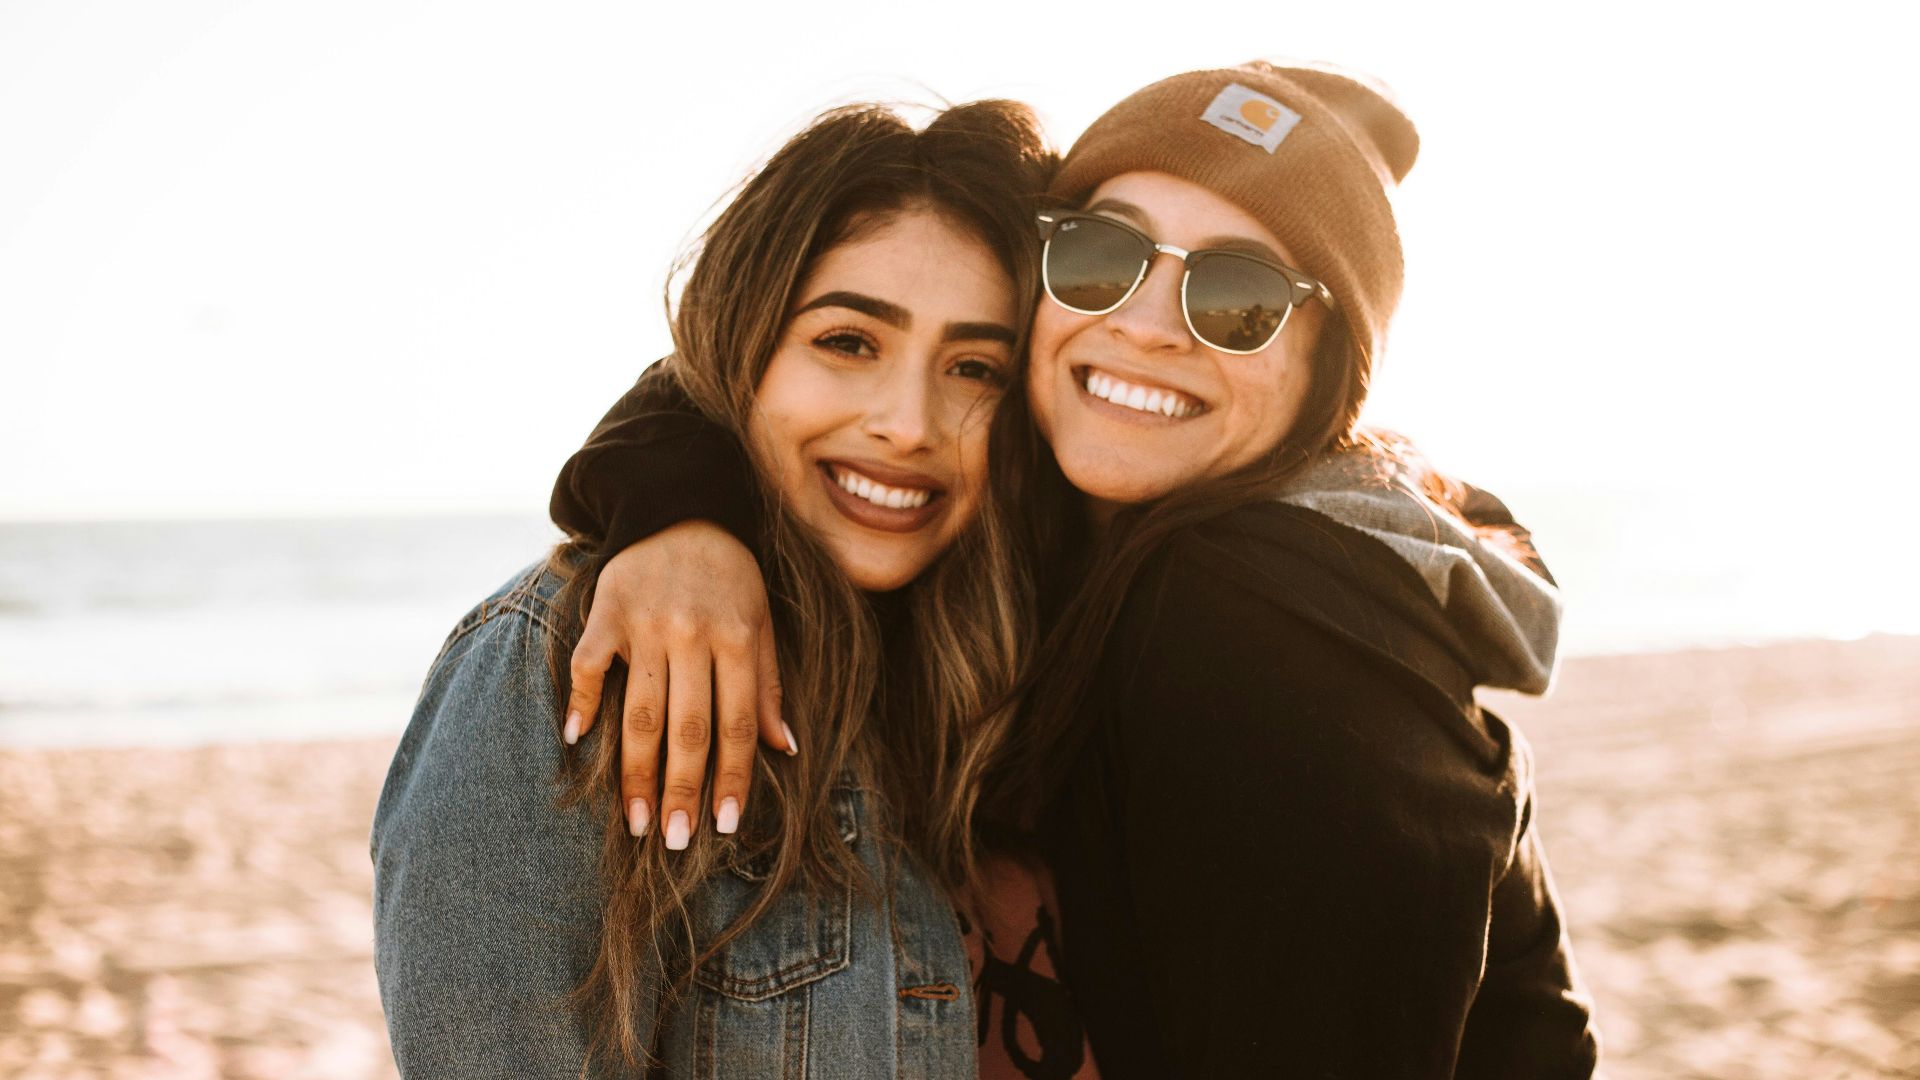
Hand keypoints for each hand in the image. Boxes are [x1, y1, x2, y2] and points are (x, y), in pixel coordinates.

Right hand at [564, 521, 792, 849]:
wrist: (679, 507)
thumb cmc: (728, 575)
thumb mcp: (761, 620)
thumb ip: (768, 684)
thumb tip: (784, 748)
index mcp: (736, 639)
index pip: (736, 724)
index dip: (732, 778)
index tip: (725, 825)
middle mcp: (692, 635)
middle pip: (686, 728)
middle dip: (681, 790)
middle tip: (675, 841)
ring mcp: (644, 624)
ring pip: (638, 711)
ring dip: (635, 771)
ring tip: (634, 820)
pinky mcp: (605, 612)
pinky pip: (588, 664)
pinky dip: (579, 701)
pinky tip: (577, 741)